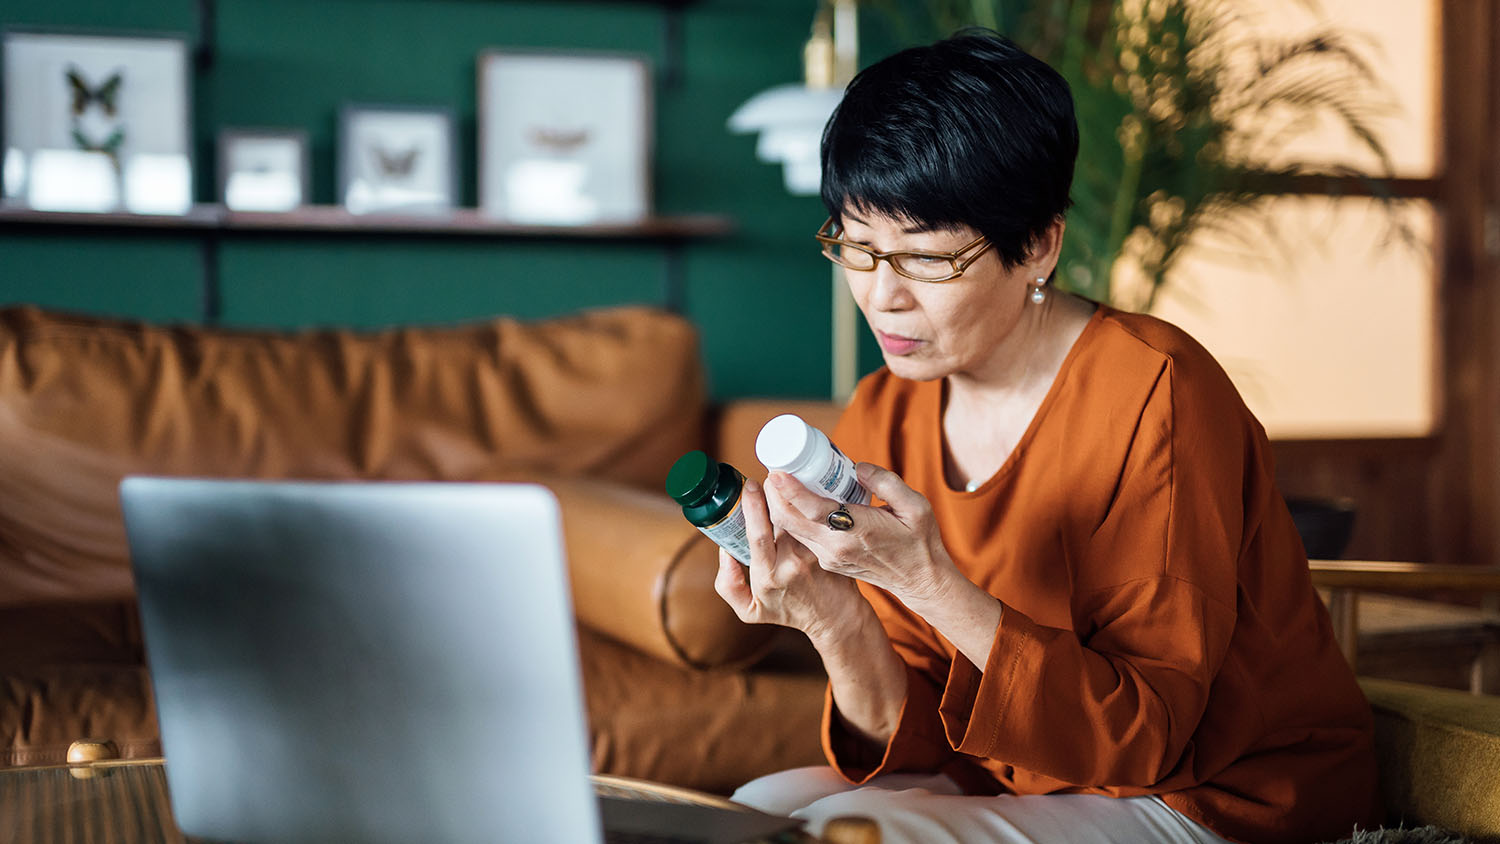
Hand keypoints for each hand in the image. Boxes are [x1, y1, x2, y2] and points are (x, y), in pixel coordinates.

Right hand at [713, 478, 868, 644]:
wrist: (834, 618)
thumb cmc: (789, 611)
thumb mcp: (751, 610)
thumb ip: (728, 585)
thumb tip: (725, 552)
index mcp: (767, 575)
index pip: (758, 534)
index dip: (753, 507)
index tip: (750, 486)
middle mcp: (791, 563)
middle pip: (781, 518)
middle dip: (774, 491)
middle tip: (769, 476)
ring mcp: (814, 554)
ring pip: (800, 515)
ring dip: (792, 494)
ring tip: (784, 480)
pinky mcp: (831, 546)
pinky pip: (816, 519)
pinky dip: (809, 503)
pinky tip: (805, 491)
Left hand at [764, 463, 959, 607]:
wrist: (920, 581)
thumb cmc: (920, 542)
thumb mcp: (916, 507)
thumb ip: (887, 483)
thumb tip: (857, 468)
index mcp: (857, 532)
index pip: (813, 510)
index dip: (790, 491)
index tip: (776, 472)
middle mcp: (836, 547)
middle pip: (791, 521)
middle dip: (775, 495)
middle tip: (774, 469)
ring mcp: (829, 557)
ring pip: (792, 530)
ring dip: (781, 506)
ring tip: (781, 481)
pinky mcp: (828, 561)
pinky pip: (802, 537)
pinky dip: (794, 518)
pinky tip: (797, 500)